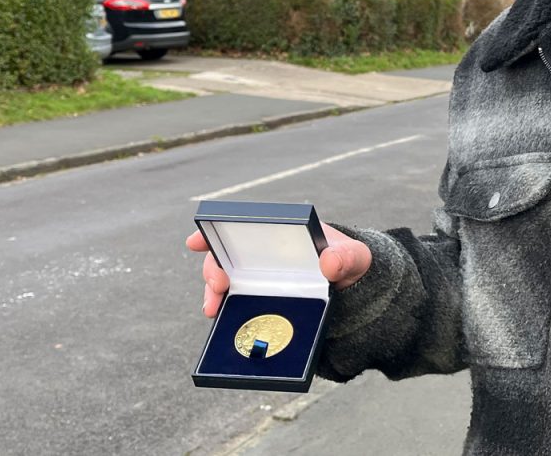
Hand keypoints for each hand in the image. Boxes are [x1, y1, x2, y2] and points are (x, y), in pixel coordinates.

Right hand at [184, 222, 372, 317]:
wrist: (353, 291)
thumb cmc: (350, 264)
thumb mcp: (354, 257)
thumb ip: (346, 257)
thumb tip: (329, 264)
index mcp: (281, 235)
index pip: (242, 228)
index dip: (216, 232)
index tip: (196, 241)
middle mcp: (262, 256)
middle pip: (227, 258)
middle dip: (213, 269)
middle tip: (217, 284)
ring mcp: (258, 280)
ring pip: (226, 283)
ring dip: (213, 294)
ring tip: (212, 308)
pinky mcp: (261, 303)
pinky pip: (237, 306)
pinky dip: (225, 312)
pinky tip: (221, 321)